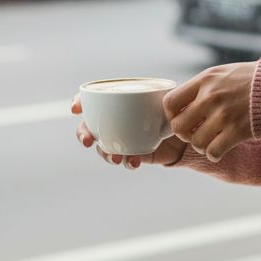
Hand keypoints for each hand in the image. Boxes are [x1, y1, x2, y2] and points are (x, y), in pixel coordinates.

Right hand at [71, 93, 186, 169]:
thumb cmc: (175, 110)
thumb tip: (162, 102)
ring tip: (116, 158)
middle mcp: (114, 119)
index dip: (79, 102)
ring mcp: (120, 138)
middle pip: (88, 125)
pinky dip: (126, 162)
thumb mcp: (169, 99)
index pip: (92, 99)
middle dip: (83, 133)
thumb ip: (164, 98)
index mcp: (119, 101)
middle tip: (88, 141)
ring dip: (105, 153)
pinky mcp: (130, 153)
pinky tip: (133, 162)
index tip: (75, 109)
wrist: (186, 134)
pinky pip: (123, 159)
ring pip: (102, 147)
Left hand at [162, 61, 258, 161]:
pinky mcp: (238, 131)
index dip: (173, 116)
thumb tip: (187, 104)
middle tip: (199, 133)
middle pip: (178, 127)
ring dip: (202, 146)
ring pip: (195, 142)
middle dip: (186, 134)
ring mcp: (224, 114)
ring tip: (214, 140)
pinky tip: (223, 148)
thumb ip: (207, 86)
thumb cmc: (259, 79)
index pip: (170, 103)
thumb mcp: (228, 72)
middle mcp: (211, 96)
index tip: (184, 119)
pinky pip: (213, 152)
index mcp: (206, 79)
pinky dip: (215, 154)